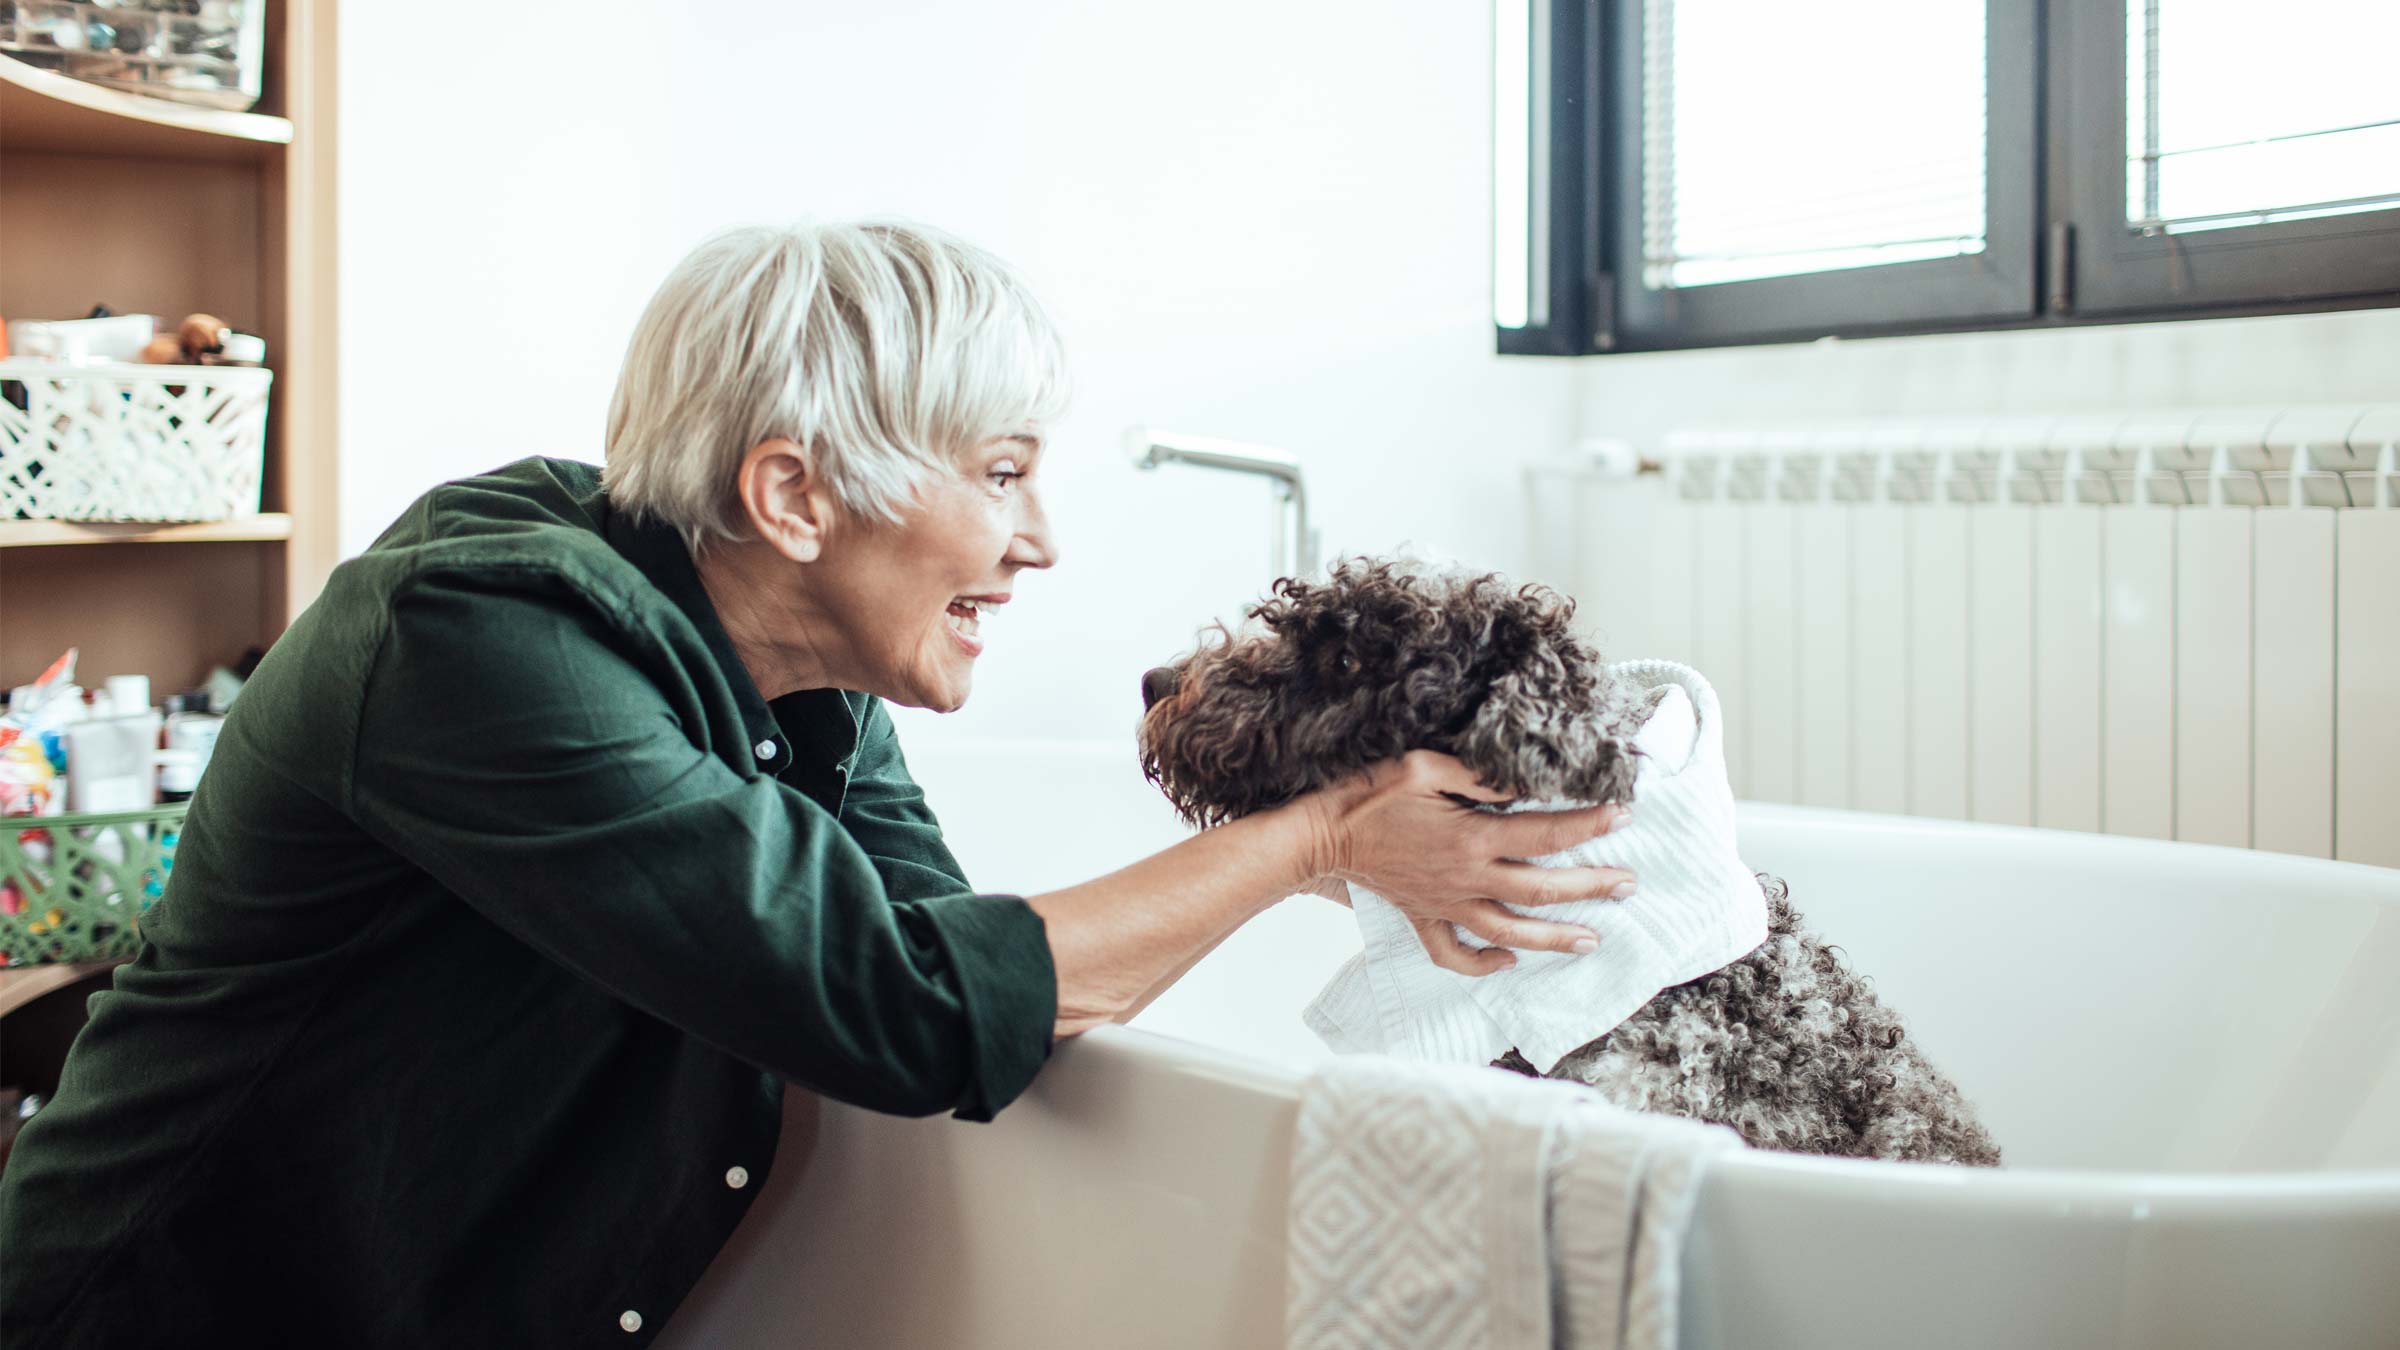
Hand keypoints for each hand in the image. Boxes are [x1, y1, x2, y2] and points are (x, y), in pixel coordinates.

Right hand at [1295, 750, 1633, 975]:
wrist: (1320, 836)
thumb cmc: (1369, 795)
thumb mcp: (1424, 767)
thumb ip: (1479, 776)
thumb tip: (1524, 781)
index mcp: (1472, 838)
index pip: (1546, 832)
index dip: (1589, 824)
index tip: (1623, 816)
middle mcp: (1466, 878)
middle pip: (1541, 889)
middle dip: (1591, 887)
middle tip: (1629, 885)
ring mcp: (1446, 904)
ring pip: (1510, 931)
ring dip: (1554, 938)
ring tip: (1592, 940)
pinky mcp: (1423, 918)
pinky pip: (1454, 954)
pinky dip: (1482, 964)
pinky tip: (1506, 962)